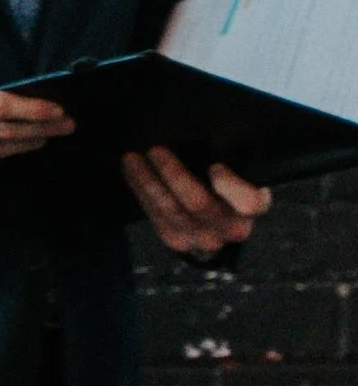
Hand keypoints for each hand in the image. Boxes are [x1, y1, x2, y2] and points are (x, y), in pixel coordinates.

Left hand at [122, 146, 270, 256]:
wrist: (220, 217)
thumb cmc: (231, 178)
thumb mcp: (241, 165)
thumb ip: (232, 159)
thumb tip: (212, 145)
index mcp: (254, 206)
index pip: (248, 203)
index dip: (229, 187)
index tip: (215, 167)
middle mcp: (230, 229)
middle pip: (198, 203)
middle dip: (173, 174)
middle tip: (155, 150)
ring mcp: (202, 239)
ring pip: (170, 210)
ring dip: (147, 182)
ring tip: (132, 159)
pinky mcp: (177, 240)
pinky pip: (155, 217)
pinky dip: (140, 192)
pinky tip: (131, 173)